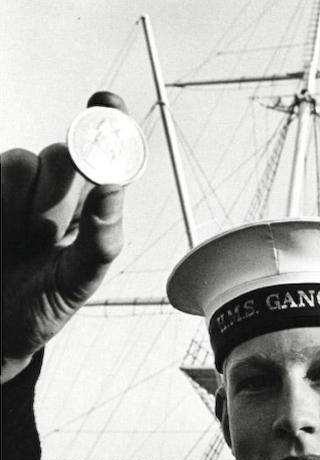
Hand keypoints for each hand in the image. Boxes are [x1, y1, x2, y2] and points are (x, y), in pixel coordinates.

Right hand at [1, 97, 125, 382]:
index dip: (108, 122)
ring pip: (19, 162)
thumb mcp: (79, 280)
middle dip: (57, 197)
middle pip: (62, 155)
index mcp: (86, 206)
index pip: (103, 153)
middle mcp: (51, 189)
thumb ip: (101, 235)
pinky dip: (2, 211)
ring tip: (18, 243)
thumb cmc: (43, 304)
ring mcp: (11, 188)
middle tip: (46, 237)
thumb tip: (115, 187)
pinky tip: (4, 236)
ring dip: (20, 209)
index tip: (106, 102)